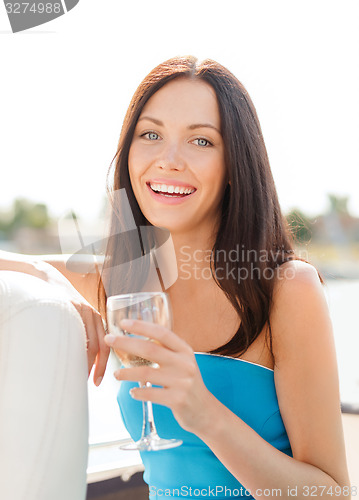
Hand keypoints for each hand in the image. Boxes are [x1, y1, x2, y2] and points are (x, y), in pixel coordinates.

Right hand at [32, 259, 108, 384]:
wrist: (48, 281)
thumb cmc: (61, 304)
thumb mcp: (76, 317)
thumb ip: (81, 333)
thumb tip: (81, 362)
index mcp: (96, 319)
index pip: (106, 345)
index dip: (103, 365)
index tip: (99, 381)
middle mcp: (93, 315)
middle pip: (101, 345)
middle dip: (98, 367)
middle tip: (92, 383)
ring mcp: (82, 311)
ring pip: (89, 341)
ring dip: (85, 361)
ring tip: (79, 376)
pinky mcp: (70, 308)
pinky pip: (75, 332)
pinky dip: (74, 347)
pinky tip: (68, 358)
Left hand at [104, 319, 212, 432]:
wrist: (206, 411)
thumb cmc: (188, 384)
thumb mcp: (182, 363)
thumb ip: (166, 351)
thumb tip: (137, 338)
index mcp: (185, 350)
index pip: (162, 333)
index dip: (142, 326)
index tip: (123, 322)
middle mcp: (185, 363)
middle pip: (150, 350)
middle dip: (126, 343)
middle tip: (109, 340)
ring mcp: (182, 382)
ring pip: (146, 373)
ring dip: (127, 372)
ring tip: (116, 374)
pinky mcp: (178, 400)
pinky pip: (151, 394)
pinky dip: (138, 392)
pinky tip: (132, 392)